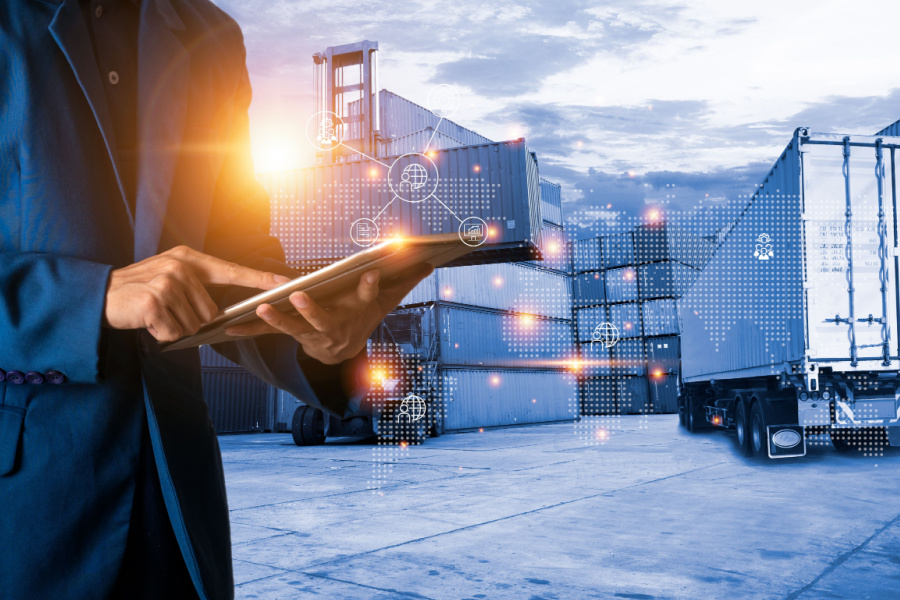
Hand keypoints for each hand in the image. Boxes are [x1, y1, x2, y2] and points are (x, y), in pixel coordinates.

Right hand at [104, 245, 287, 341]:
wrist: (102, 295)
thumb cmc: (141, 291)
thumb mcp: (170, 279)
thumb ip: (197, 288)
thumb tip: (218, 313)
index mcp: (189, 259)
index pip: (232, 270)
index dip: (260, 278)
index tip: (285, 282)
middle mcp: (181, 267)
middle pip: (211, 312)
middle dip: (191, 320)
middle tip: (167, 311)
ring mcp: (167, 283)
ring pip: (194, 325)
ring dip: (175, 328)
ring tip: (156, 315)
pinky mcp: (155, 302)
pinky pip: (175, 332)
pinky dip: (162, 335)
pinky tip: (148, 322)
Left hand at [224, 264, 433, 364]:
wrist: (343, 351)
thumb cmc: (363, 318)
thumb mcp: (385, 301)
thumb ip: (404, 282)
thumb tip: (429, 263)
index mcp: (356, 313)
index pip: (365, 298)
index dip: (366, 288)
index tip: (369, 273)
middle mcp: (334, 327)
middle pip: (323, 320)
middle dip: (311, 309)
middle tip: (298, 295)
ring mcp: (311, 334)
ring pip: (293, 328)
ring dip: (277, 319)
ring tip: (261, 307)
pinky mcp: (292, 335)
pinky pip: (269, 333)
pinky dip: (249, 329)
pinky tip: (228, 326)